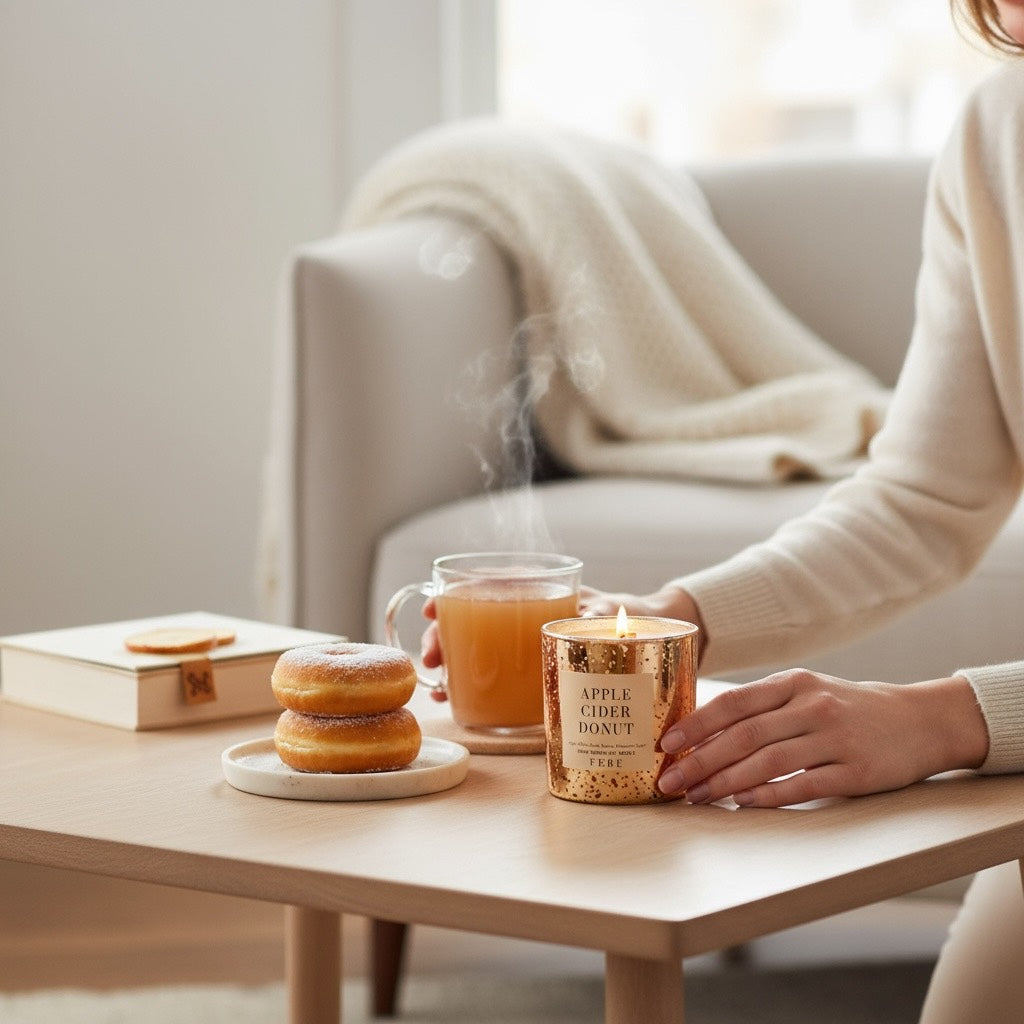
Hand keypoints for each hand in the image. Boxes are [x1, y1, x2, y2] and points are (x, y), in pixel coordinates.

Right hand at [420, 583, 703, 667]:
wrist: (655, 640)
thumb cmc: (632, 617)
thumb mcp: (614, 611)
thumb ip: (600, 611)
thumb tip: (591, 613)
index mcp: (541, 590)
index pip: (488, 584)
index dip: (456, 594)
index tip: (433, 607)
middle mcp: (525, 612)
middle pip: (470, 617)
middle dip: (443, 634)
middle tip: (431, 656)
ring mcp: (523, 641)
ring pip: (473, 645)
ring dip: (450, 660)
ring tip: (437, 682)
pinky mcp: (528, 668)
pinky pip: (490, 671)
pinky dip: (468, 682)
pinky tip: (452, 697)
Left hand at [657, 669, 989, 807]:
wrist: (920, 721)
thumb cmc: (848, 708)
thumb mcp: (807, 692)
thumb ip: (763, 707)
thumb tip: (703, 732)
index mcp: (793, 683)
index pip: (733, 702)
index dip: (696, 723)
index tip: (665, 742)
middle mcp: (811, 706)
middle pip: (743, 735)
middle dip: (699, 759)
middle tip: (670, 780)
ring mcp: (835, 738)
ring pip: (767, 762)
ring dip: (725, 782)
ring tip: (697, 796)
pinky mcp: (855, 772)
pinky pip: (802, 785)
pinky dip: (768, 796)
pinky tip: (742, 804)